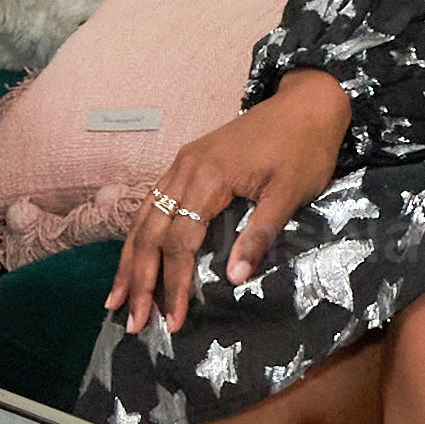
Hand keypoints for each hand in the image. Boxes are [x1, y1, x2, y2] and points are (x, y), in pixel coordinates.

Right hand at [111, 76, 347, 337]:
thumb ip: (259, 234)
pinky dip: (139, 233)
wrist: (307, 102)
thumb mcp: (289, 193)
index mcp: (209, 179)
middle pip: (152, 233)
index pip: (181, 242)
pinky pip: (153, 202)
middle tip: (134, 322)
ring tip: (117, 299)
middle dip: (140, 280)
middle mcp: (185, 170)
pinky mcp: (187, 161)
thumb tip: (234, 278)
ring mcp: (182, 163)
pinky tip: (133, 255)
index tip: (174, 320)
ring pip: (145, 218)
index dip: (175, 284)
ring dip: (130, 261)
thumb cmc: (304, 149)